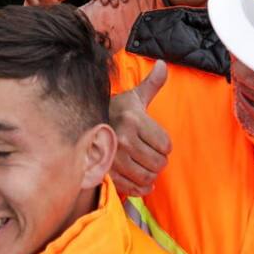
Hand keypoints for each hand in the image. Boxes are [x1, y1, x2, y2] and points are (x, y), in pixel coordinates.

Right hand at [110, 60, 170, 195]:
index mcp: (133, 120)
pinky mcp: (108, 173)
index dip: (165, 145)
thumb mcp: (134, 97)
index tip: (156, 140)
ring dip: (151, 174)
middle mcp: (123, 139)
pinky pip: (133, 188)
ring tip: (146, 165)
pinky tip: (141, 179)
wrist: (87, 125)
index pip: (166, 145)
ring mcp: (114, 158)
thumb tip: (163, 64)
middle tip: (153, 155)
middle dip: (160, 160)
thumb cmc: (116, 112)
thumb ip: (152, 83)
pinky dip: (141, 187)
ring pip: (148, 176)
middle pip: (159, 163)